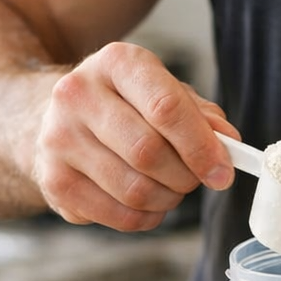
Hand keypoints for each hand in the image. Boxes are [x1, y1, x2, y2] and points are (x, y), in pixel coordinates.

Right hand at [33, 42, 237, 229]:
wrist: (57, 118)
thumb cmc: (124, 105)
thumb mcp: (164, 92)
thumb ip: (201, 116)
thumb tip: (228, 142)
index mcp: (115, 63)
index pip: (165, 107)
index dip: (201, 146)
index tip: (223, 171)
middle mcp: (77, 95)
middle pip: (148, 153)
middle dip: (185, 176)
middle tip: (194, 179)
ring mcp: (58, 140)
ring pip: (135, 190)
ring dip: (167, 199)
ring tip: (169, 188)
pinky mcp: (53, 181)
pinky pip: (119, 217)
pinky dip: (146, 218)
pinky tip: (147, 203)